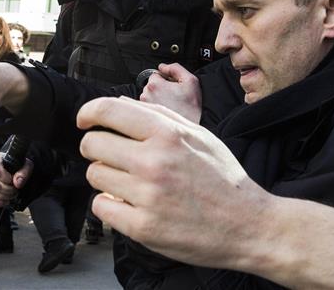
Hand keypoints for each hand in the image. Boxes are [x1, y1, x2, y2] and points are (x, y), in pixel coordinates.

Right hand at [0, 151, 33, 206]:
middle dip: (7, 190)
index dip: (6, 179)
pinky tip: (5, 201)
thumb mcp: (26, 165)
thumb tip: (17, 183)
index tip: (13, 181)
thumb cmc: (18, 166)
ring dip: (3, 196)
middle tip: (15, 190)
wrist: (14, 170)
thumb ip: (24, 172)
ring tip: (12, 194)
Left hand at [77, 97, 268, 268]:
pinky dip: (110, 204)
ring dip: (106, 177)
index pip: (108, 110)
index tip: (85, 120)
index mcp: (168, 135)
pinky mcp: (142, 227)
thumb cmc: (225, 179)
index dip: (88, 113)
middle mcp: (154, 162)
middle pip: (92, 144)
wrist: (248, 225)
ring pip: (94, 175)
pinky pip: (101, 206)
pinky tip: (130, 203)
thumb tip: (122, 105)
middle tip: (112, 155)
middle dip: (97, 148)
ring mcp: (146, 196)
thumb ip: (159, 117)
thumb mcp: (199, 135)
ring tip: (129, 182)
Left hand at [139, 63, 201, 122]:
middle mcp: (146, 95)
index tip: (173, 86)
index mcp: (154, 85)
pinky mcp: (147, 114)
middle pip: (151, 84)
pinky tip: (167, 108)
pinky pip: (150, 104)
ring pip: (150, 95)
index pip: (155, 74)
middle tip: (173, 94)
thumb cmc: (191, 106)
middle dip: (161, 87)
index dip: (165, 78)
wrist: (192, 124)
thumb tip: (163, 66)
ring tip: (171, 102)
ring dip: (158, 96)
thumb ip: (175, 68)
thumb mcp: (190, 80)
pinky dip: (156, 105)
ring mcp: (145, 105)